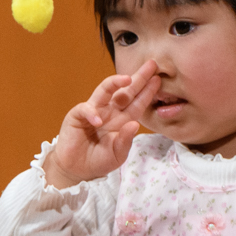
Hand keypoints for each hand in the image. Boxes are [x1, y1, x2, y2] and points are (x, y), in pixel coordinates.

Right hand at [44, 61, 158, 188]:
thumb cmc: (99, 160)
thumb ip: (125, 141)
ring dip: (115, 83)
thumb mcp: (117, 154)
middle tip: (151, 65)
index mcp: (122, 120)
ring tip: (127, 79)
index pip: (137, 102)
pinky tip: (98, 121)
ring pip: (105, 91)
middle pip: (125, 91)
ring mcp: (94, 111)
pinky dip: (92, 113)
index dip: (147, 92)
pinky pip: (86, 110)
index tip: (158, 79)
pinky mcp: (77, 116)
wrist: (77, 170)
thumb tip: (134, 125)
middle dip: (138, 78)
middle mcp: (110, 111)